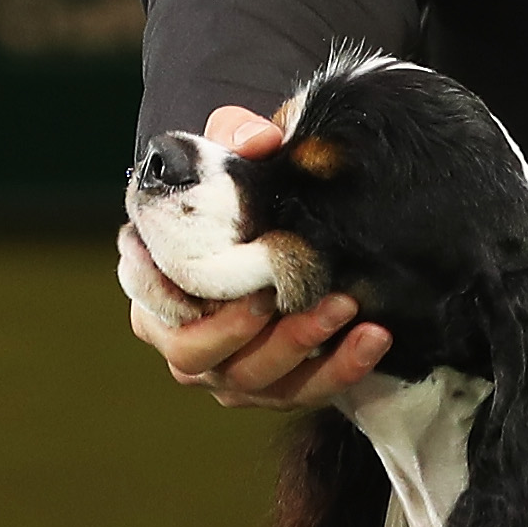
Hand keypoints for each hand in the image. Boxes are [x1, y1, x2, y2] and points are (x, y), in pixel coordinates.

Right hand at [122, 105, 395, 412]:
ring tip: (348, 309)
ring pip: (254, 381)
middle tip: (303, 297)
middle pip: (200, 358)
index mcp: (154, 293)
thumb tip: (261, 139)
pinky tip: (374, 337)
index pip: (153, 312)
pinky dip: (340, 370)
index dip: (185, 310)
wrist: (268, 220)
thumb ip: (235, 135)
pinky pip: (302, 391)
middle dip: (256, 335)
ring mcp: (226, 372)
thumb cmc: (233, 190)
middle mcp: (182, 343)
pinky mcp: (272, 387)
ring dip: (305, 350)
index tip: (242, 291)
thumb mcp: (226, 148)